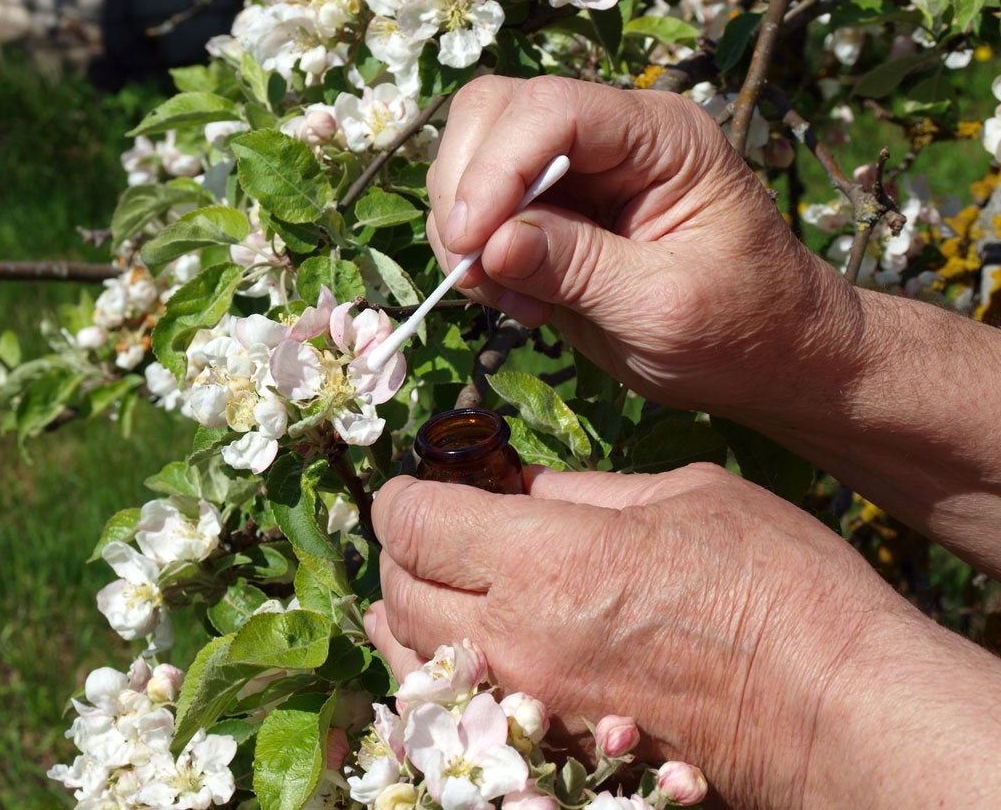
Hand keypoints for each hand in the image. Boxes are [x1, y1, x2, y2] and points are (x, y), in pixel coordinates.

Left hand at [365, 464, 919, 806]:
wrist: (836, 708)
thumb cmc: (776, 585)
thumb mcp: (681, 496)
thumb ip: (583, 491)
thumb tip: (522, 485)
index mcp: (544, 558)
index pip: (417, 523)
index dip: (403, 496)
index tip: (415, 485)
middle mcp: (516, 637)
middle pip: (400, 592)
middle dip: (399, 550)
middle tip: (425, 527)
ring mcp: (531, 703)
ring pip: (413, 661)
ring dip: (405, 614)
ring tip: (421, 584)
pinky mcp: (554, 748)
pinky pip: (459, 712)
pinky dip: (437, 675)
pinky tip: (455, 651)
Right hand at [426, 75, 862, 416]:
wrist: (770, 359)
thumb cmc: (744, 328)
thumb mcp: (666, 306)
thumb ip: (579, 269)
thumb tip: (491, 244)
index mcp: (660, 137)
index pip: (552, 110)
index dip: (496, 168)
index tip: (469, 244)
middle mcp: (611, 138)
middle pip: (495, 114)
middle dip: (467, 193)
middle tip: (479, 274)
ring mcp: (576, 173)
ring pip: (473, 158)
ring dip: (465, 232)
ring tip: (512, 300)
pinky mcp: (552, 216)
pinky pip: (481, 213)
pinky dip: (475, 258)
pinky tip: (521, 304)